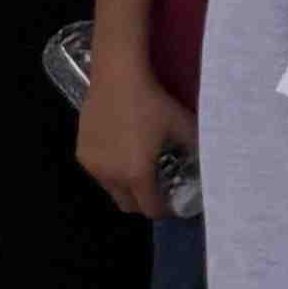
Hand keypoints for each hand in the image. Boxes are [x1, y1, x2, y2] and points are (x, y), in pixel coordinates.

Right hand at [77, 55, 194, 218]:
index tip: (174, 203)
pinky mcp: (81, 152)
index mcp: (137, 174)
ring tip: (139, 166)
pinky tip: (121, 150)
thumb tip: (206, 164)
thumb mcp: (183, 126)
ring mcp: (93, 166)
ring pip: (111, 189)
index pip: (150, 209)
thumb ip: (195, 149)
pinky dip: (111, 170)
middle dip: (144, 202)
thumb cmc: (153, 102)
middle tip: (157, 188)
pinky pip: (99, 172)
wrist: (118, 78)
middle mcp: (111, 176)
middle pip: (128, 205)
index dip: (165, 210)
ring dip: (126, 186)